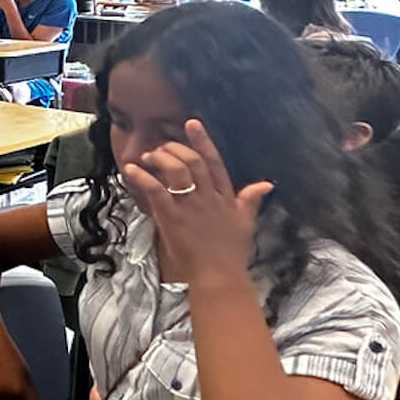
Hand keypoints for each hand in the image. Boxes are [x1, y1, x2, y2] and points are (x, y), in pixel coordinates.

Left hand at [122, 118, 269, 286]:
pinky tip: (132, 169)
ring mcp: (190, 207)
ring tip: (147, 156)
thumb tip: (267, 184)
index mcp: (225, 197)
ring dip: (159, 158)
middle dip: (175, 148)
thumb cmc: (231, 252)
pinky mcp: (172, 218)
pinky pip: (156, 190)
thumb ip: (251, 200)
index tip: (192, 123)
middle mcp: (208, 197)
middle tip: (161, 147)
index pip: (214, 162)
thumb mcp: (246, 222)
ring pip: (176, 171)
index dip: (203, 141)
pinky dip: (143, 177)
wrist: (219, 276)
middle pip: (192, 162)